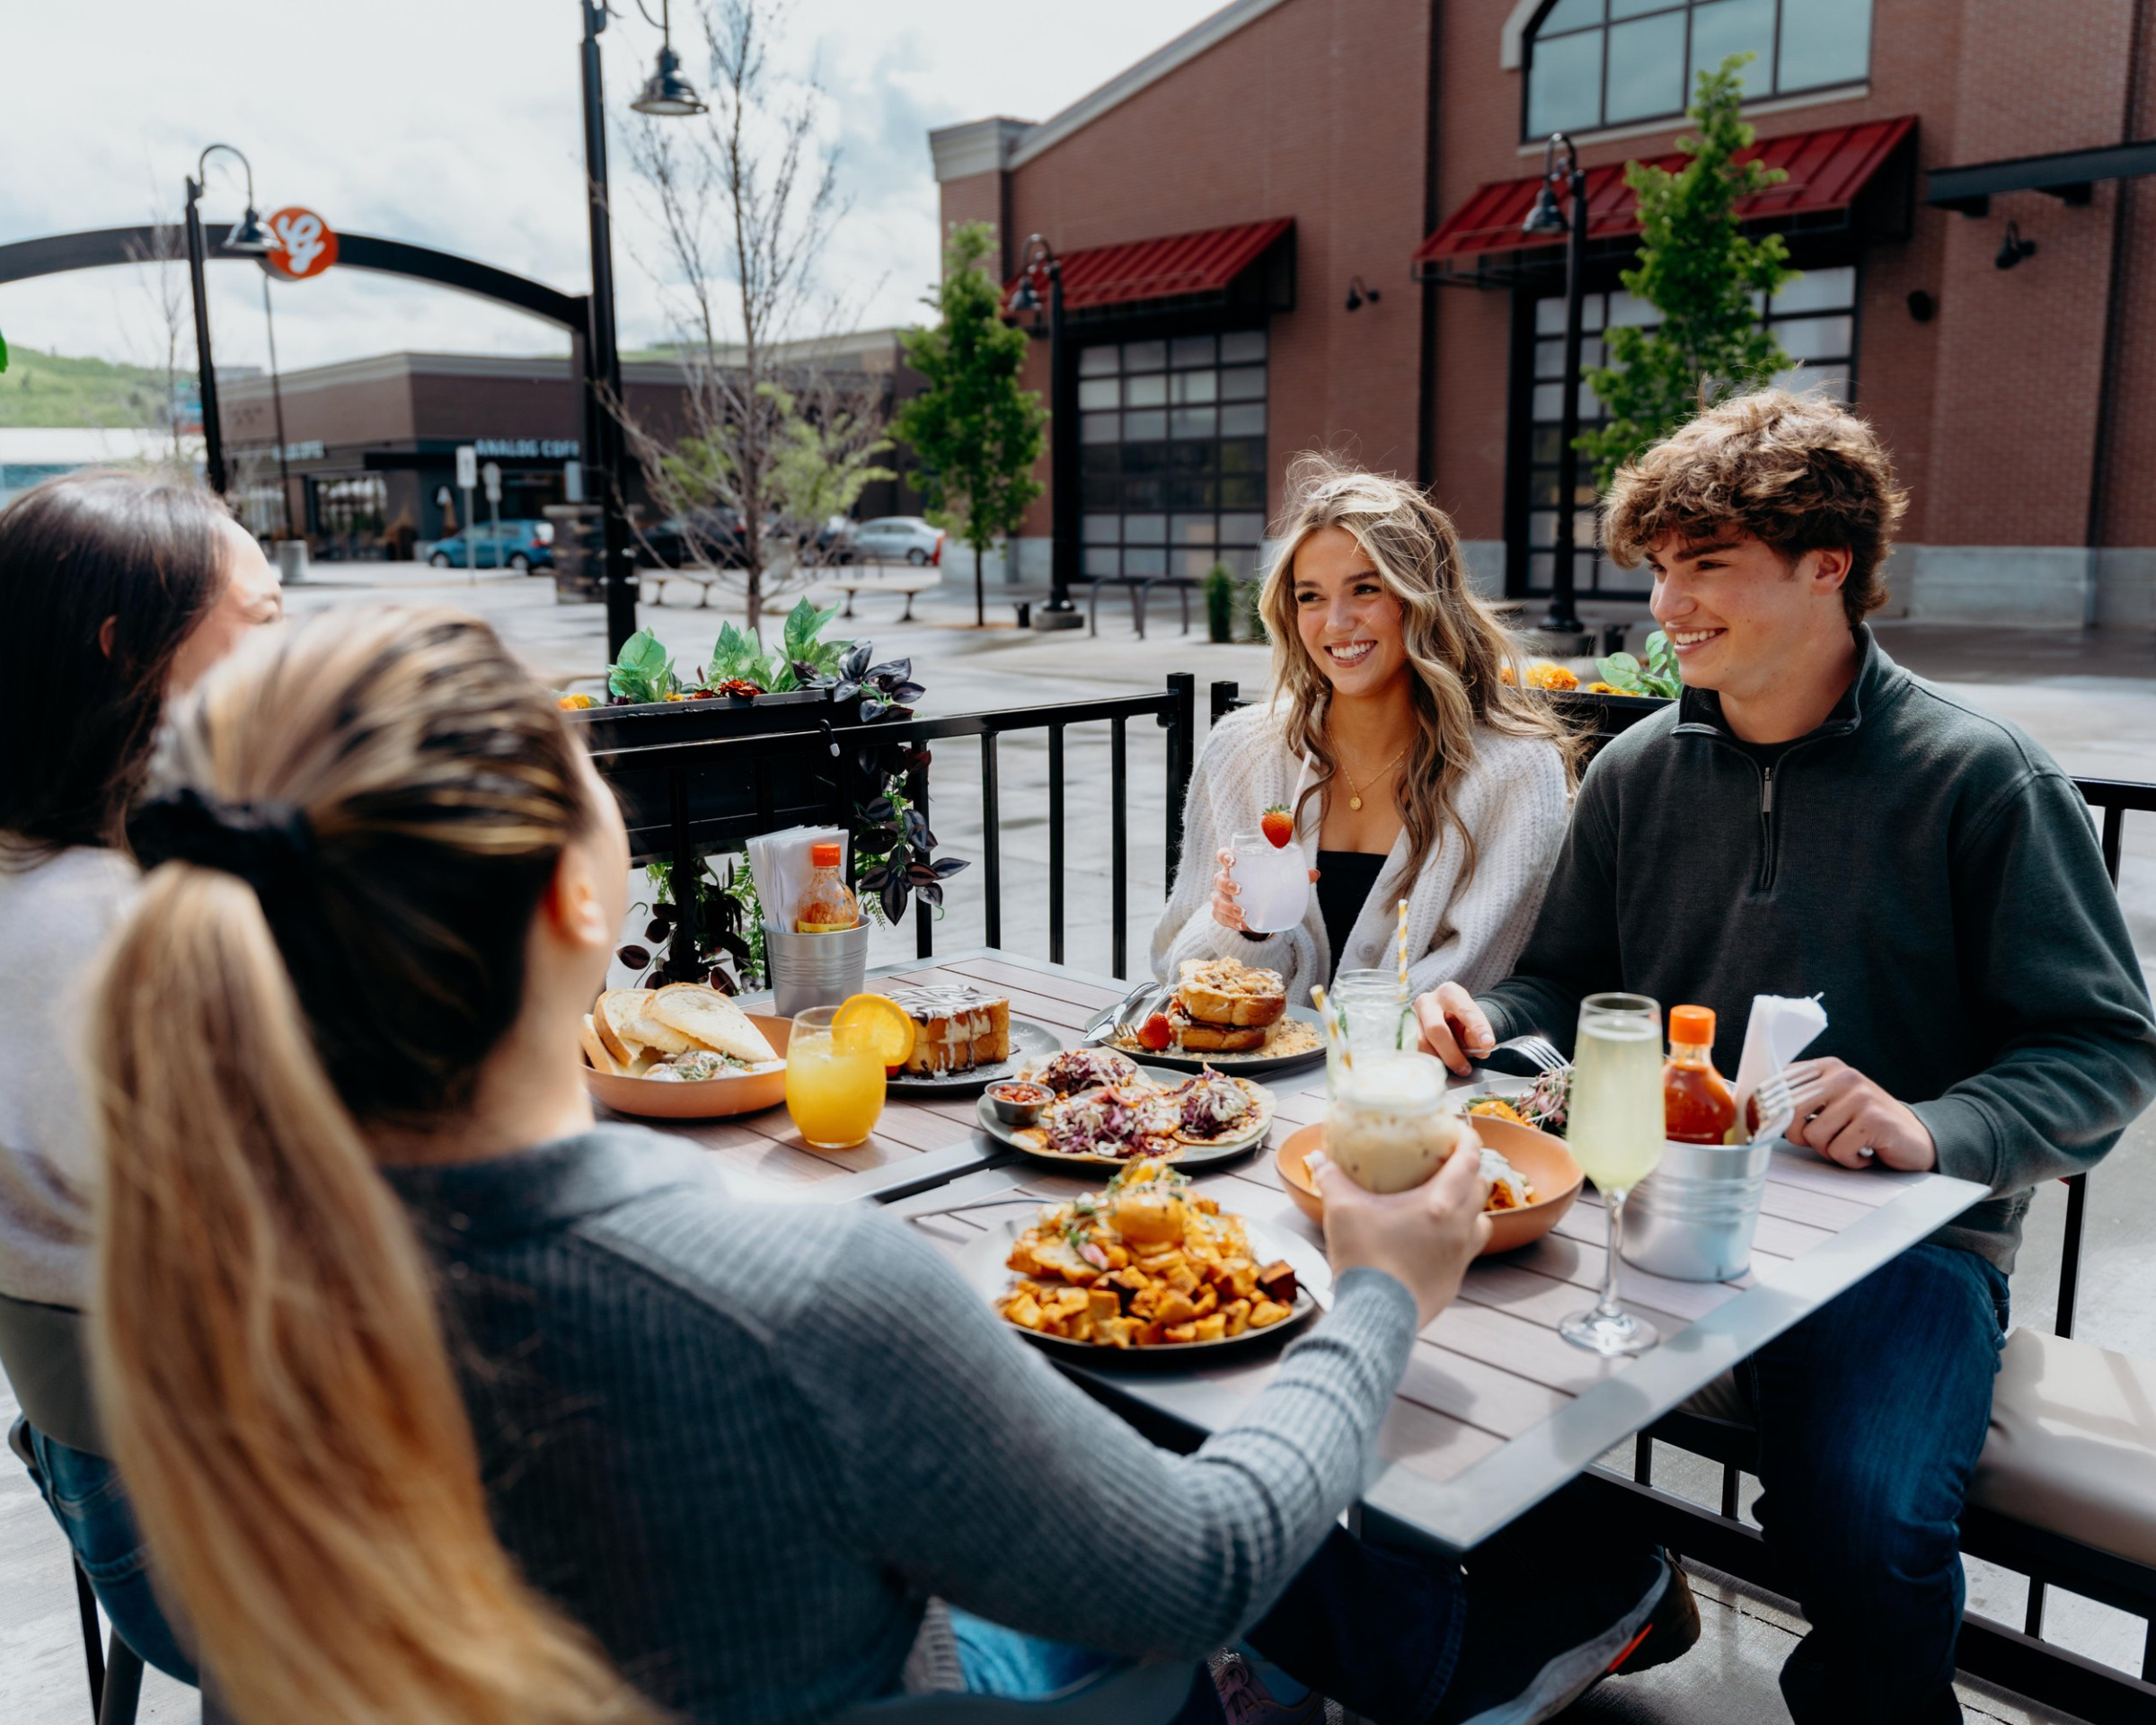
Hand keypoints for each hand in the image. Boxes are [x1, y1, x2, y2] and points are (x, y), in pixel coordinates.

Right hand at [1210, 849, 1319, 933]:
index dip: (1224, 856)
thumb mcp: (1275, 879)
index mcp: (1236, 866)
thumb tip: (1315, 874)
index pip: (1223, 856)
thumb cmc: (1262, 885)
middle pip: (1218, 879)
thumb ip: (1294, 875)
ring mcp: (1220, 898)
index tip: (1233, 861)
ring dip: (1228, 907)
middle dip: (1226, 884)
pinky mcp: (1221, 915)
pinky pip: (1221, 918)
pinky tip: (1243, 925)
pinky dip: (1231, 923)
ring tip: (1243, 913)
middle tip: (1240, 889)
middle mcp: (1224, 881)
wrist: (1252, 906)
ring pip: (1217, 901)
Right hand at [1309, 1131, 1491, 1328]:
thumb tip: (1319, 1158)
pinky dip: (1459, 1236)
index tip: (1457, 1129)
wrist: (1376, 1316)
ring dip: (1469, 1205)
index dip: (1467, 1138)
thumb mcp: (1341, 1211)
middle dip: (1468, 1169)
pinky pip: (1467, 1249)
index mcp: (1440, 1203)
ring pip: (1481, 1220)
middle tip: (1446, 1162)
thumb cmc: (1364, 1259)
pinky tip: (1434, 1238)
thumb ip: (1331, 1179)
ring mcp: (1461, 1255)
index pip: (1470, 1159)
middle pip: (1480, 1186)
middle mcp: (1460, 1227)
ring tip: (1446, 1201)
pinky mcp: (1455, 1280)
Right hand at [1412, 983, 1494, 1075]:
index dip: (1478, 1028)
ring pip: (1420, 1043)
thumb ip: (1475, 1035)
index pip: (1466, 1011)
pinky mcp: (1402, 1031)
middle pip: (1436, 1029)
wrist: (1442, 1014)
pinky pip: (1412, 1050)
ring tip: (1451, 1067)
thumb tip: (1480, 1051)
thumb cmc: (1458, 1019)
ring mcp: (1411, 1015)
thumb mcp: (1471, 1022)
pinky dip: (1426, 1061)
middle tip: (1465, 1069)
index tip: (1488, 1044)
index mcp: (1449, 993)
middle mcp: (1427, 1001)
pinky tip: (1436, 1067)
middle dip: (1452, 1053)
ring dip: (1438, 1059)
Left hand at [1781, 1058, 1936, 1170]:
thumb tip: (1759, 1113)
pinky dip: (1849, 1160)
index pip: (1780, 1083)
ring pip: (1813, 1135)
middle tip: (1824, 1140)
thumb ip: (1800, 1103)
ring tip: (1850, 1144)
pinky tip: (1865, 1152)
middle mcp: (1843, 1076)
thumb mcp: (1830, 1105)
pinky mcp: (1874, 1119)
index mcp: (1827, 1068)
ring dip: (1829, 1150)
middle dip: (1800, 1137)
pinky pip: (1838, 1150)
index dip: (1770, 1110)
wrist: (1914, 1138)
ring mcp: (1860, 1096)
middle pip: (1791, 1111)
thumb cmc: (1865, 1125)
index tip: (1771, 1126)